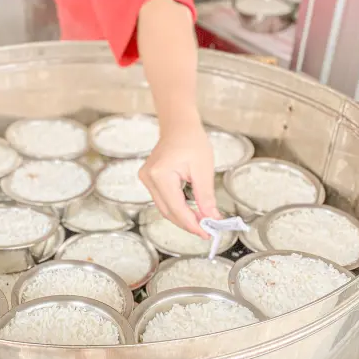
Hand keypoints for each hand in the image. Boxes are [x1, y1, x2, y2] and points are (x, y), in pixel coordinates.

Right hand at [139, 121, 219, 237]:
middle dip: (187, 224)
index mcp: (161, 175)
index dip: (192, 224)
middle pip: (168, 212)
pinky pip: (163, 201)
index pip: (176, 208)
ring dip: (182, 218)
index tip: (207, 232)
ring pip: (164, 208)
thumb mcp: (203, 169)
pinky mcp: (148, 180)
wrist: (178, 126)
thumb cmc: (192, 141)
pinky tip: (191, 212)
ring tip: (201, 222)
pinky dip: (177, 209)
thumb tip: (212, 218)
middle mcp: (149, 179)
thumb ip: (206, 197)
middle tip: (206, 230)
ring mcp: (146, 180)